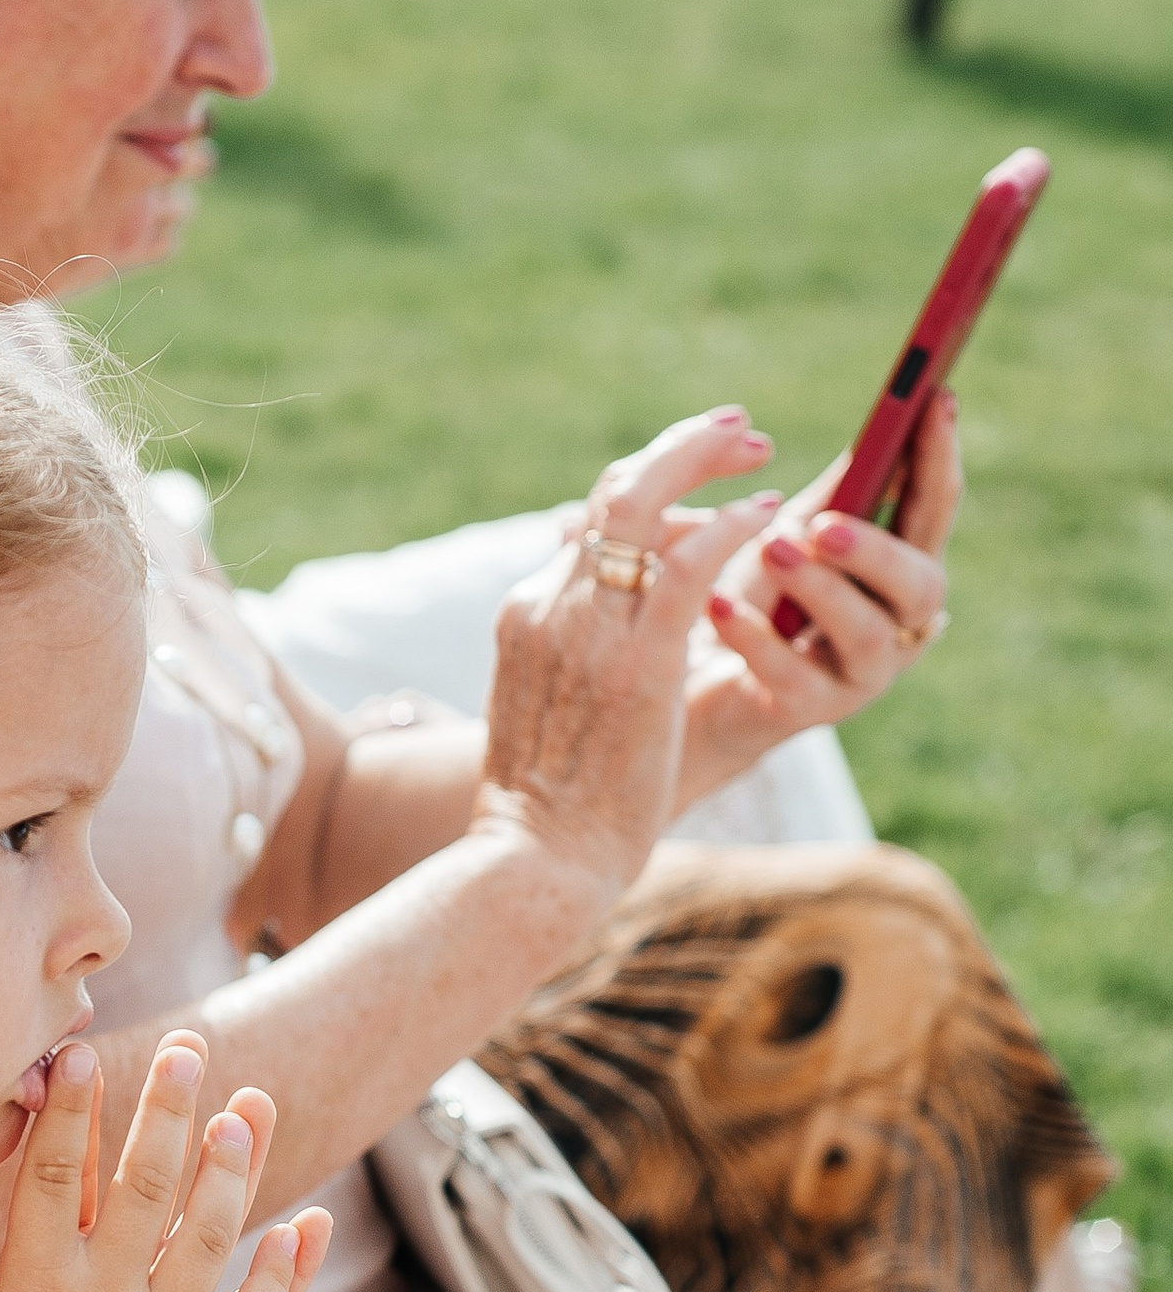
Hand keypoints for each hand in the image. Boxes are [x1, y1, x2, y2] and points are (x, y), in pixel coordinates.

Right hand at [0, 1035, 327, 1291]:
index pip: (56, 1181)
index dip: (72, 1113)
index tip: (86, 1052)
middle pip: (146, 1190)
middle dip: (169, 1112)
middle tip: (190, 1048)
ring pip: (208, 1241)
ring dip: (234, 1171)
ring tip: (249, 1110)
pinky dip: (285, 1271)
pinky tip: (309, 1223)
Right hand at [480, 407, 782, 908]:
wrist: (531, 863)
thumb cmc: (547, 810)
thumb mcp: (542, 716)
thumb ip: (565, 660)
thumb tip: (598, 642)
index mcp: (524, 616)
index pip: (587, 524)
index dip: (649, 490)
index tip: (696, 480)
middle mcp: (549, 607)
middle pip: (610, 490)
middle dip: (677, 447)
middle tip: (737, 428)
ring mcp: (588, 631)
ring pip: (645, 504)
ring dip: (706, 462)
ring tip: (760, 450)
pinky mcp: (637, 662)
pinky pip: (688, 562)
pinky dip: (729, 525)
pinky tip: (767, 511)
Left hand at [684, 390, 961, 787]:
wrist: (698, 688)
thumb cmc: (759, 601)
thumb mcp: (796, 537)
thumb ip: (836, 495)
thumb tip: (878, 427)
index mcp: (901, 572)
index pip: (935, 509)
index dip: (940, 457)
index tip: (936, 399)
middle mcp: (898, 626)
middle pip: (921, 584)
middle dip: (876, 547)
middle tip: (822, 520)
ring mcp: (860, 675)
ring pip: (867, 633)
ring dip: (821, 586)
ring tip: (771, 546)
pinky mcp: (808, 712)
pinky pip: (791, 675)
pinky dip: (756, 636)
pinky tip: (718, 604)